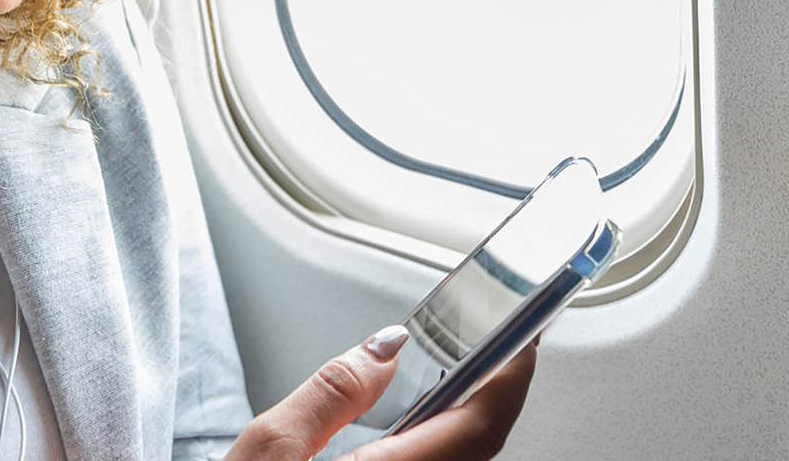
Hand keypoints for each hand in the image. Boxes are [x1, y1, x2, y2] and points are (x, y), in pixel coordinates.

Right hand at [225, 326, 537, 460]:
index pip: (480, 429)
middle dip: (489, 394)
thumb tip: (385, 348)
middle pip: (476, 449)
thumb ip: (334, 392)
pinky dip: (439, 445)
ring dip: (466, 422)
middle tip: (488, 347)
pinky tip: (420, 425)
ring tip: (457, 378)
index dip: (508, 379)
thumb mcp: (269, 448)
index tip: (518, 339)